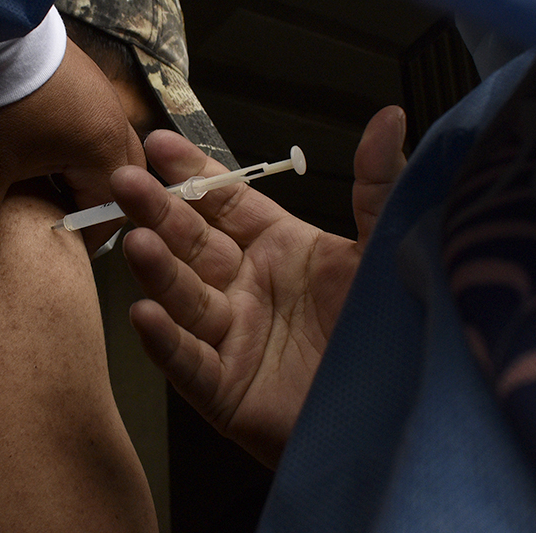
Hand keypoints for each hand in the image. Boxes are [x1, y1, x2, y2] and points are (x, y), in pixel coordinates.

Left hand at [0, 39, 144, 290]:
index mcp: (102, 147)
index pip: (113, 211)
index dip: (83, 237)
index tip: (54, 252)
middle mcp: (111, 118)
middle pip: (118, 177)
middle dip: (88, 203)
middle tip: (52, 222)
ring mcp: (95, 90)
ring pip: (100, 146)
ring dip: (75, 171)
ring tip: (36, 189)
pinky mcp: (75, 72)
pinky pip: (84, 121)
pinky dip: (65, 143)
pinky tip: (29, 149)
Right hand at [111, 106, 405, 467]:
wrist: (409, 418)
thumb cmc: (396, 333)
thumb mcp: (388, 251)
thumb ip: (378, 187)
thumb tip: (388, 117)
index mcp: (281, 249)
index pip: (224, 201)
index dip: (192, 173)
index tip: (159, 144)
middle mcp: (248, 289)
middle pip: (191, 243)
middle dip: (157, 212)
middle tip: (126, 181)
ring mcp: (234, 340)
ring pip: (183, 299)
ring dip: (156, 270)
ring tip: (135, 241)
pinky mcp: (227, 392)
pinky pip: (189, 364)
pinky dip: (166, 341)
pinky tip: (146, 315)